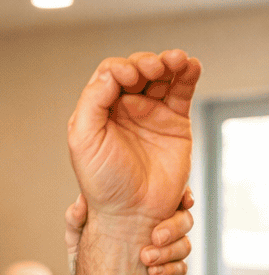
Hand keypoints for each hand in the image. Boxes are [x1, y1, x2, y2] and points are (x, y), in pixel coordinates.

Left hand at [65, 190, 192, 274]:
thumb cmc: (86, 260)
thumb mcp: (77, 238)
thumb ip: (76, 220)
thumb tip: (80, 202)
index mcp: (144, 215)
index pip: (170, 198)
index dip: (182, 196)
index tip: (183, 201)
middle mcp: (159, 231)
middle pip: (184, 220)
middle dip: (174, 226)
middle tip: (156, 236)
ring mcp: (166, 254)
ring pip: (184, 245)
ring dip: (169, 250)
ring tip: (146, 258)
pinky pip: (180, 270)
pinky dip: (169, 270)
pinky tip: (152, 272)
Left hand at [67, 50, 201, 227]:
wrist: (131, 213)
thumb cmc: (103, 183)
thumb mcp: (84, 141)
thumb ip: (92, 102)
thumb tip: (113, 72)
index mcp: (100, 111)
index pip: (110, 74)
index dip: (121, 67)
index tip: (129, 79)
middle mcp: (125, 109)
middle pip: (138, 69)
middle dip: (146, 62)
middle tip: (152, 70)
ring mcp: (151, 113)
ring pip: (162, 75)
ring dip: (169, 61)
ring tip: (175, 60)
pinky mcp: (174, 122)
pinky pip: (182, 91)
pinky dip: (188, 73)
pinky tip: (190, 65)